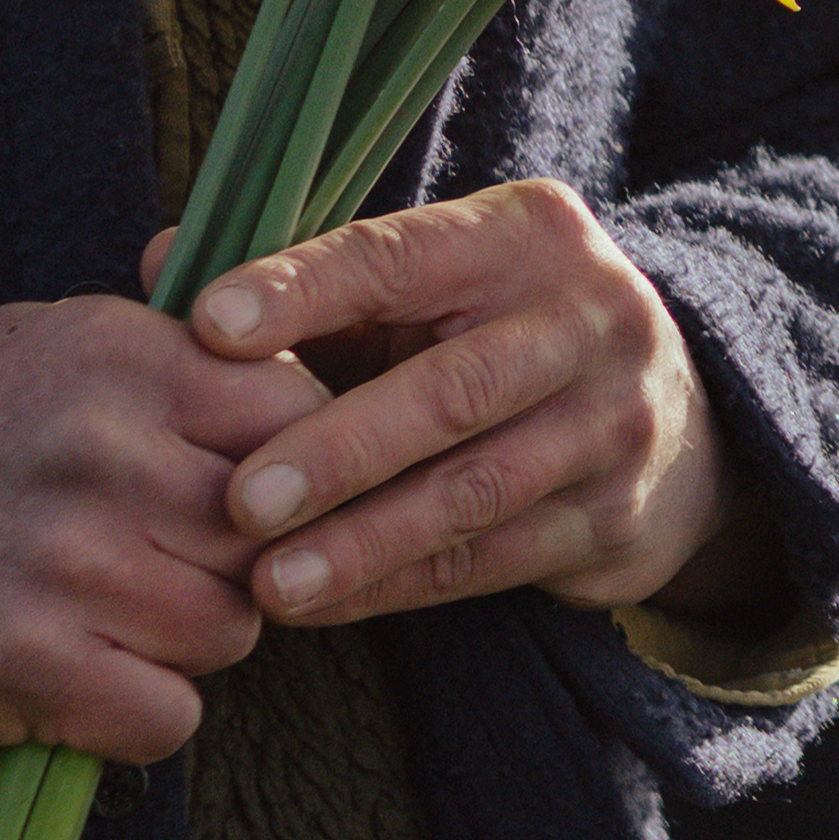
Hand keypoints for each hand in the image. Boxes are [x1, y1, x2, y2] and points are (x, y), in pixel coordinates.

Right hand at [0, 297, 318, 761]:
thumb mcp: (53, 345)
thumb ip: (176, 364)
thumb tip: (305, 390)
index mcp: (122, 360)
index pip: (295, 416)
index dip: (288, 468)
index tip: (244, 493)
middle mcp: (102, 452)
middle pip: (271, 536)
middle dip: (232, 564)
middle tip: (160, 568)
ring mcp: (66, 560)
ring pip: (229, 630)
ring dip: (183, 644)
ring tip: (110, 621)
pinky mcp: (28, 663)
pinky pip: (166, 715)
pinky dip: (136, 716)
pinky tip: (81, 681)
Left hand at [185, 179, 741, 623]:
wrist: (678, 415)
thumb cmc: (493, 335)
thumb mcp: (423, 288)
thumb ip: (302, 282)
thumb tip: (160, 263)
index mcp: (527, 235)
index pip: (401, 255)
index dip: (304, 291)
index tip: (208, 326)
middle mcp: (588, 319)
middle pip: (453, 388)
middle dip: (338, 448)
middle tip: (238, 500)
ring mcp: (612, 423)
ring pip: (474, 490)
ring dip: (363, 541)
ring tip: (268, 581)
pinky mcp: (614, 518)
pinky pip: (490, 560)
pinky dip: (395, 586)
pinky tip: (320, 604)